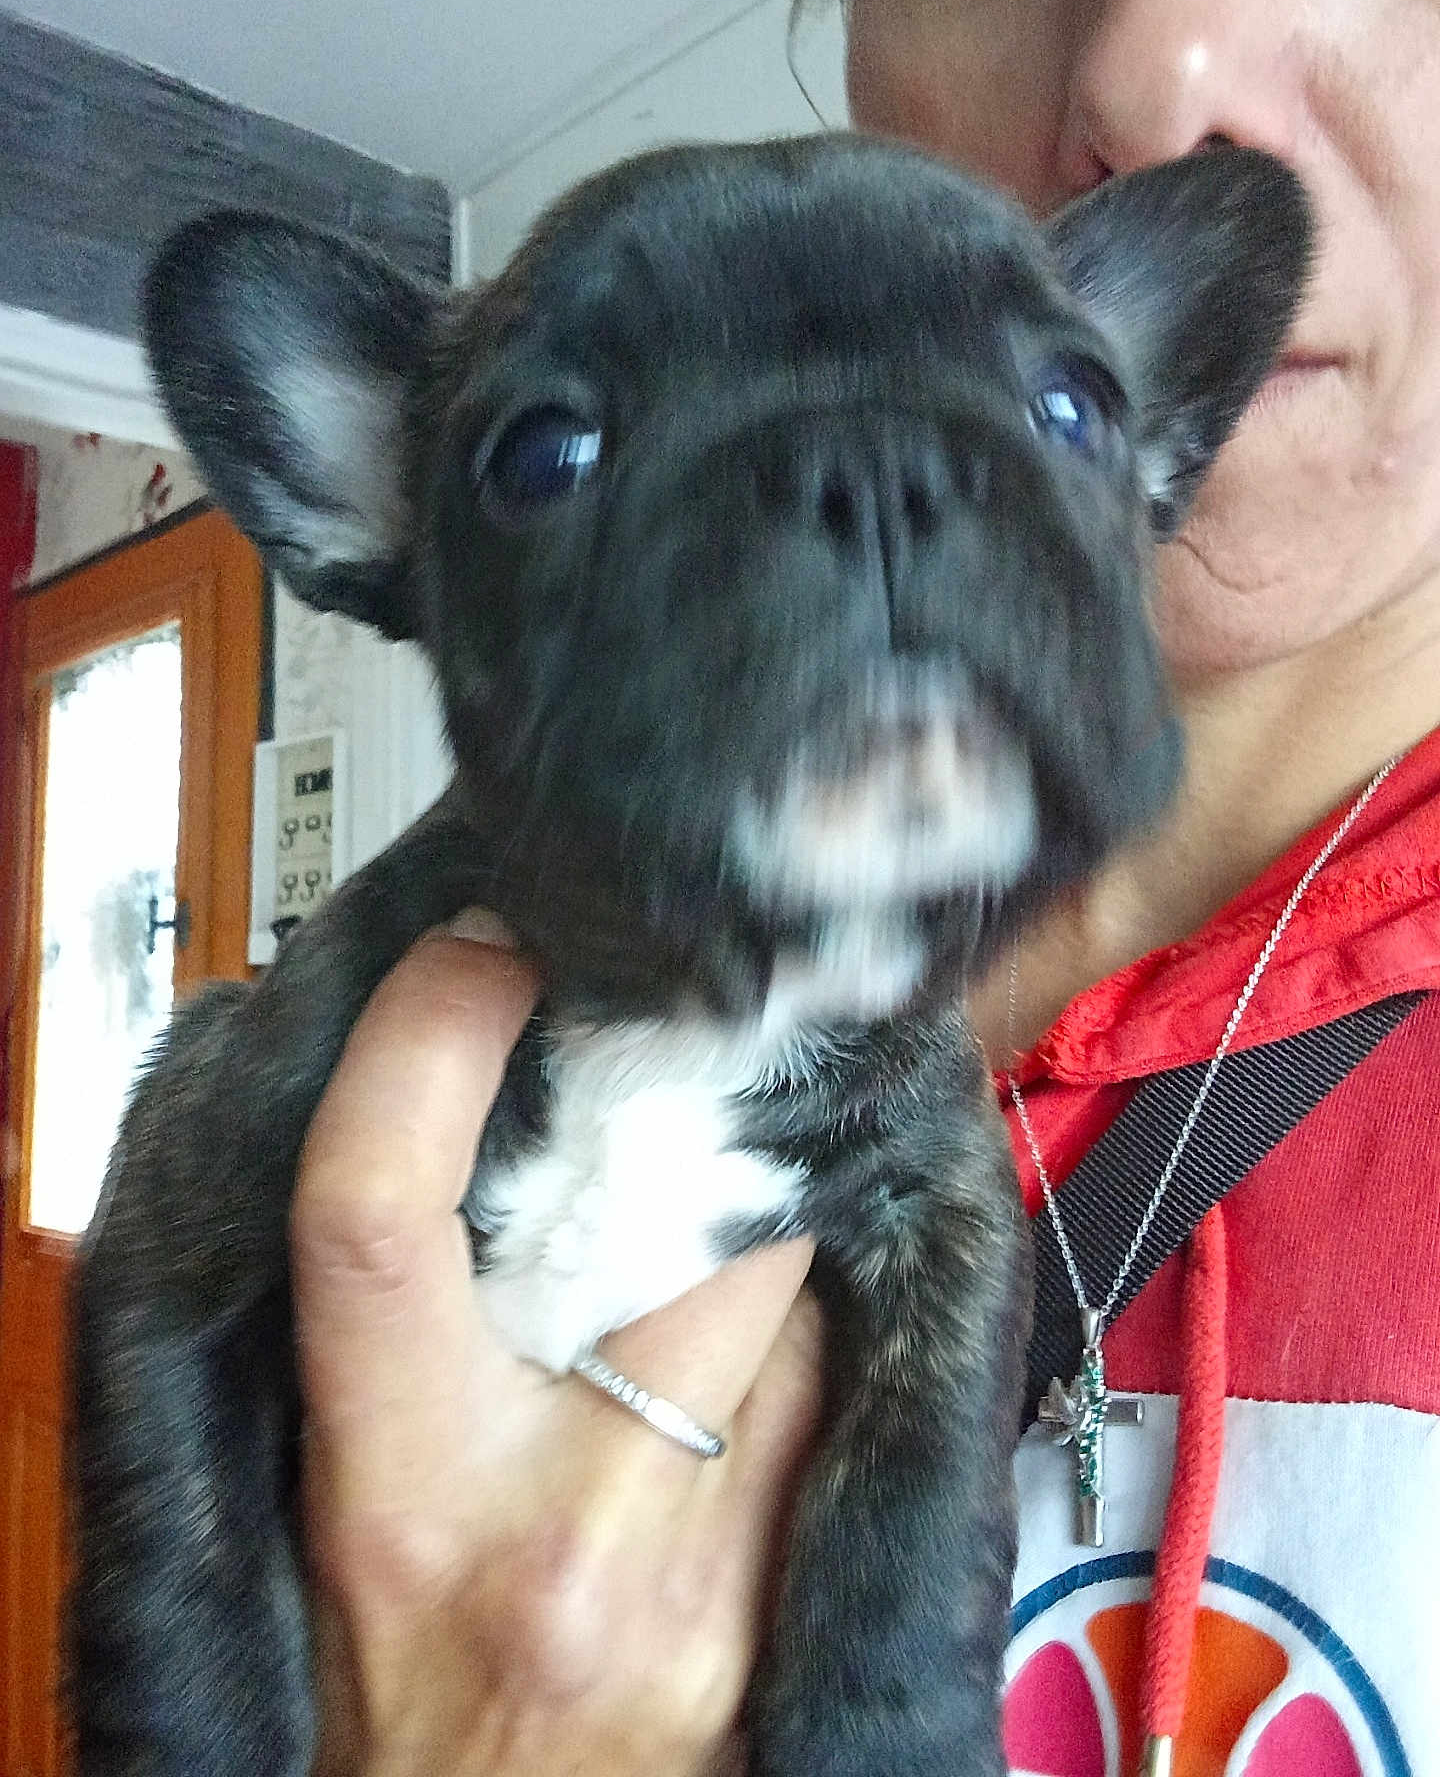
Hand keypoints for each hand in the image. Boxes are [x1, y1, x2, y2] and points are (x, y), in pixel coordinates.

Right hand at [292, 927, 822, 1775]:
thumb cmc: (392, 1679)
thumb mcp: (345, 1495)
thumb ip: (403, 1320)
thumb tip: (481, 1103)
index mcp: (391, 1479)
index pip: (379, 1204)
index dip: (430, 1037)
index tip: (484, 945)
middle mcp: (554, 1528)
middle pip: (691, 1227)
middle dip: (716, 1133)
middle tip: (701, 1079)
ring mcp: (699, 1585)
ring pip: (798, 1314)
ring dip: (773, 1262)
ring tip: (716, 1282)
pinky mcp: (791, 1626)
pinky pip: (840, 1413)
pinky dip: (815, 1363)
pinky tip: (770, 1389)